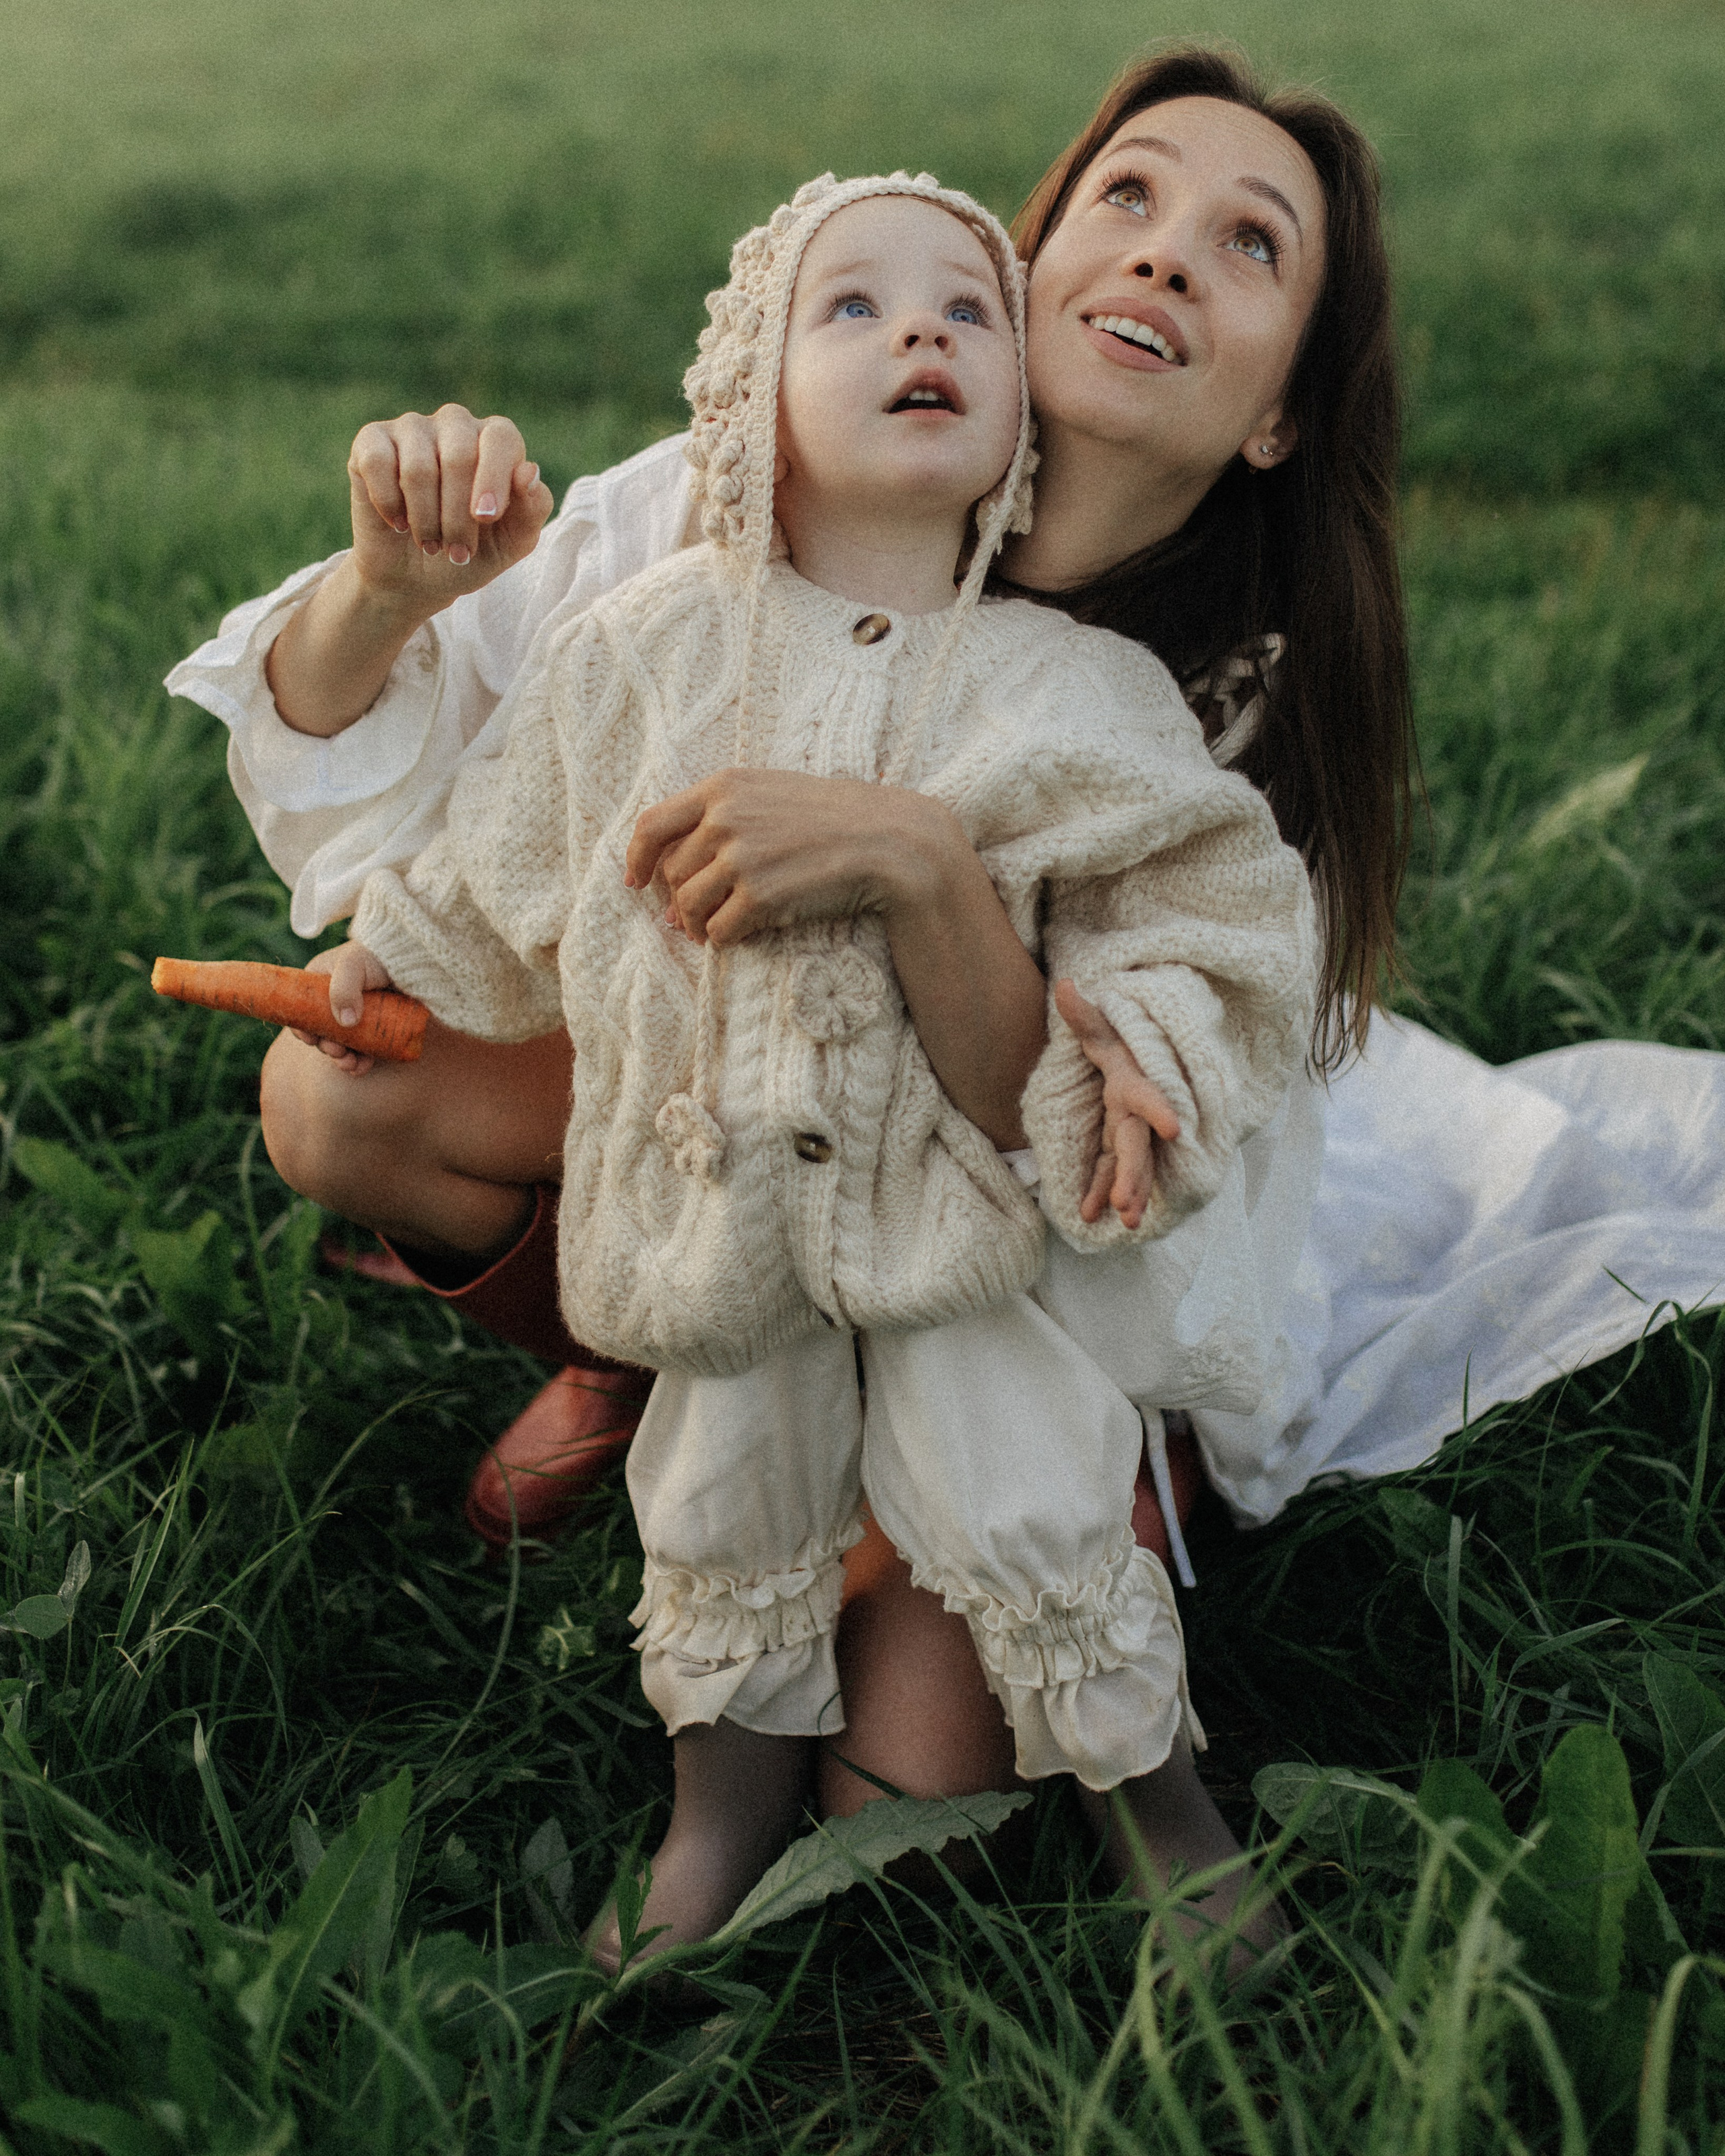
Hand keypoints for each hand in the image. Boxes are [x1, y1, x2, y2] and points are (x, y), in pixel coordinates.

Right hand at [292, 942, 394, 1074]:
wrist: (414, 959)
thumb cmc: (377, 955)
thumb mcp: (353, 965)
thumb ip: (344, 989)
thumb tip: (345, 1023)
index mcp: (320, 983)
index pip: (302, 1010)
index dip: (303, 1028)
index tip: (311, 1040)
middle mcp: (336, 1001)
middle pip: (323, 1031)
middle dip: (328, 1047)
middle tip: (337, 1052)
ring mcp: (357, 1015)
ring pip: (343, 1044)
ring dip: (342, 1059)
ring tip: (349, 1065)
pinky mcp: (376, 1027)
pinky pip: (363, 1050)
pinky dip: (360, 1061)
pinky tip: (362, 1067)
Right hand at [346, 405, 555, 619]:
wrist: (416, 578)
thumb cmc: (470, 553)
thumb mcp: (511, 544)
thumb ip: (532, 510)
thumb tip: (528, 471)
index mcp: (496, 440)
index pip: (501, 438)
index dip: (493, 478)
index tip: (485, 518)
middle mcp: (456, 424)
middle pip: (459, 456)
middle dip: (458, 516)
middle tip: (457, 552)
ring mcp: (412, 428)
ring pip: (418, 466)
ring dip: (425, 520)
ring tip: (430, 544)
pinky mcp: (372, 440)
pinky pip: (377, 462)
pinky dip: (388, 503)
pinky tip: (398, 523)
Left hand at [625, 769, 949, 945]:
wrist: (888, 841)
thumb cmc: (834, 819)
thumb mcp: (772, 794)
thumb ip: (724, 817)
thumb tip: (674, 872)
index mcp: (724, 786)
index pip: (652, 823)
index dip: (637, 857)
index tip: (636, 881)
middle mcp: (725, 818)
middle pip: (672, 873)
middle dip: (678, 900)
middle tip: (692, 919)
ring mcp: (741, 857)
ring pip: (688, 906)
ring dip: (697, 926)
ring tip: (714, 931)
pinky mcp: (760, 895)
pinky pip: (719, 931)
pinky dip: (724, 941)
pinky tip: (742, 936)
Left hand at [1053, 979, 1180, 1229]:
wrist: (1138, 1053)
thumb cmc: (1118, 1040)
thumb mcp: (1101, 1027)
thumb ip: (1083, 1014)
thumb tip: (1064, 985)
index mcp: (1132, 1082)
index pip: (1147, 1096)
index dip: (1159, 1110)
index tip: (1173, 1129)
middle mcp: (1137, 1110)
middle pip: (1138, 1145)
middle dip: (1135, 1175)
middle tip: (1128, 1209)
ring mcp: (1133, 1130)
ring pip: (1132, 1165)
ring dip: (1128, 1193)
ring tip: (1122, 1224)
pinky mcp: (1124, 1143)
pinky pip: (1116, 1170)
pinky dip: (1108, 1191)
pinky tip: (1092, 1215)